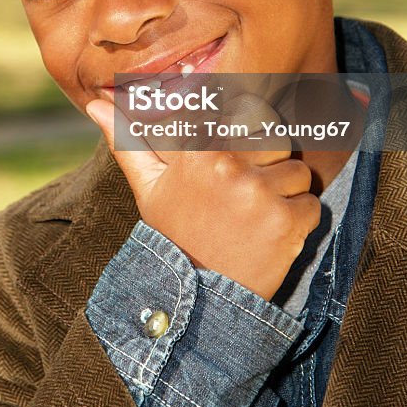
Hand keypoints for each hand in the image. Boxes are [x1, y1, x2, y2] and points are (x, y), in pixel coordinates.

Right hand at [86, 93, 321, 301]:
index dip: (250, 132)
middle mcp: (230, 164)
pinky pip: (312, 205)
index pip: (246, 112)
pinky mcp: (287, 222)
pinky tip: (272, 237)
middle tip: (249, 195)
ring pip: (299, 173)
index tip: (244, 150)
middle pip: (278, 140)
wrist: (195, 302)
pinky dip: (301, 222)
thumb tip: (95, 104)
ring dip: (287, 195)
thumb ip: (129, 142)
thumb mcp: (149, 188)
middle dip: (271, 165)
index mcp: (199, 148)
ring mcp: (260, 193)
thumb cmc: (172, 236)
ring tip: (258, 219)